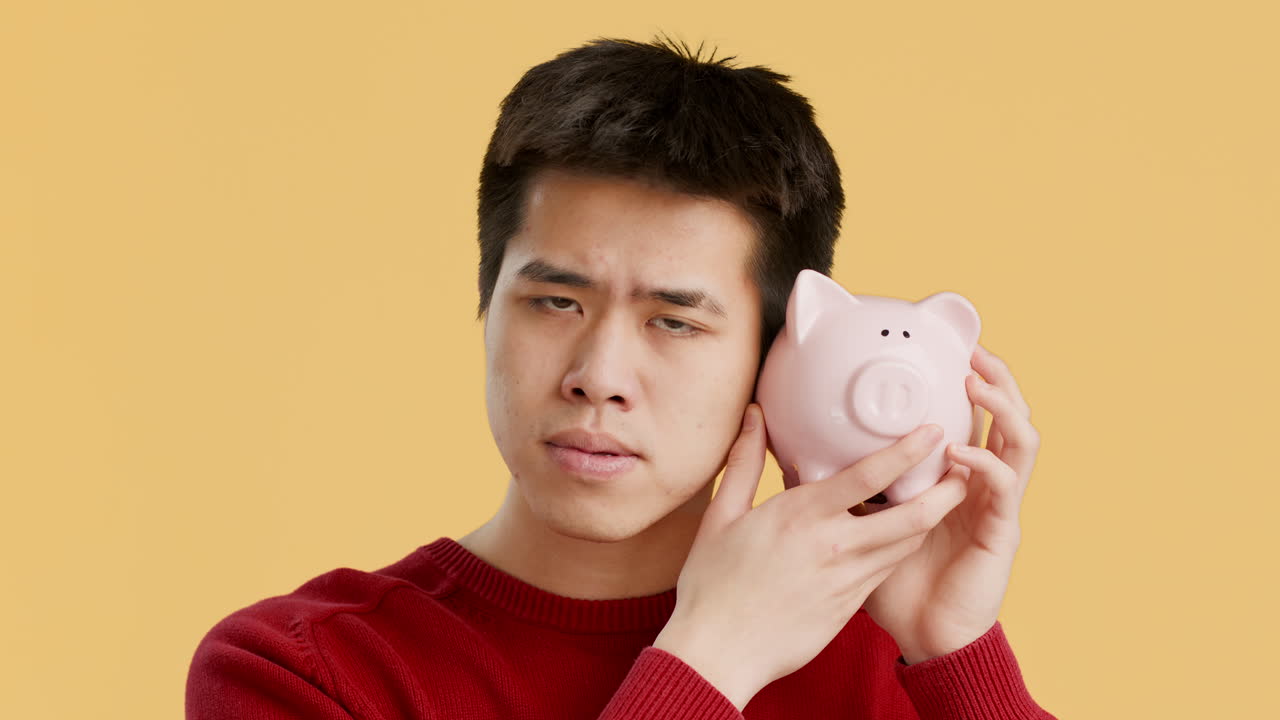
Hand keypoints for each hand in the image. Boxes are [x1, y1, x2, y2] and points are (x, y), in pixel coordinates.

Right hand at [653, 404, 967, 709]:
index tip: (933, 430)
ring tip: (943, 496)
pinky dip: (900, 548)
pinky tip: (901, 535)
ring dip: (930, 520)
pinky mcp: (848, 609)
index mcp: (801, 517)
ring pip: (905, 546)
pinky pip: (885, 571)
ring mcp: (845, 582)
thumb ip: (745, 462)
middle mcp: (833, 547)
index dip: (908, 451)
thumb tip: (756, 416)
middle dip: (946, 491)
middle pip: (911, 517)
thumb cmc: (711, 584)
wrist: (718, 654)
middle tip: (963, 467)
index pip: (869, 476)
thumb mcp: (721, 516)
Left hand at [860, 344, 1041, 663]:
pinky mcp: (1002, 532)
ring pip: (1020, 442)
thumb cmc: (896, 581)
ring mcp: (997, 506)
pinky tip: (962, 451)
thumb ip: (844, 484)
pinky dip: (986, 463)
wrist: (926, 636)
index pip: (969, 417)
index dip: (965, 382)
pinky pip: (1006, 487)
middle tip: (972, 348)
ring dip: (1002, 408)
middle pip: (1005, 417)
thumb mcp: (864, 520)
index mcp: (955, 477)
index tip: (946, 345)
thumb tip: (794, 455)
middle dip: (996, 379)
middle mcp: (983, 484)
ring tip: (975, 383)